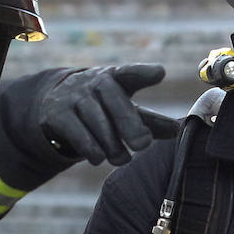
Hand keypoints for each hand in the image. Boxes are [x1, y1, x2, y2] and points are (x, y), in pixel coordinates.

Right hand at [38, 64, 177, 165]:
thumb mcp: (125, 109)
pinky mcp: (57, 112)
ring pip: (99, 124)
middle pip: (117, 104)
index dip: (144, 73)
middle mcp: (96, 82)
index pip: (131, 73)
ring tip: (123, 160)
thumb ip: (149, 120)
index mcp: (118, 77)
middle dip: (131, 126)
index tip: (159, 73)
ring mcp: (75, 95)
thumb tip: (177, 130)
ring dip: (113, 147)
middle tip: (143, 145)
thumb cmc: (103, 106)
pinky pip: (78, 134)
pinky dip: (91, 150)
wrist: (56, 102)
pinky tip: (98, 158)